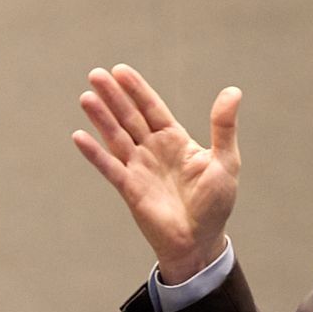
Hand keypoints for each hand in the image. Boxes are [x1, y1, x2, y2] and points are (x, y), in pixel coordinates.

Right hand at [72, 64, 241, 280]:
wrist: (200, 241)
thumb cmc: (215, 203)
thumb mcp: (225, 161)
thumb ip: (224, 126)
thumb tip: (233, 90)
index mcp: (175, 140)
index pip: (152, 108)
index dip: (137, 90)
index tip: (120, 70)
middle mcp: (153, 150)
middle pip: (129, 117)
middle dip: (114, 96)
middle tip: (96, 74)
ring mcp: (139, 168)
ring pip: (116, 137)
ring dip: (101, 118)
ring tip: (86, 97)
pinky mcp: (129, 189)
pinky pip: (109, 167)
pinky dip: (94, 153)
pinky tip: (79, 136)